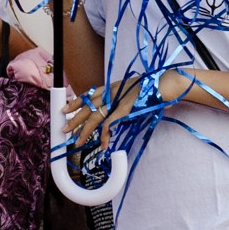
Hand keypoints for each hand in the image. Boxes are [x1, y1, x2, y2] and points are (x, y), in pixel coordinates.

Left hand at [61, 71, 191, 141]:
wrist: (165, 84)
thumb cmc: (152, 90)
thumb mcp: (132, 92)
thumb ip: (122, 100)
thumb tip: (116, 113)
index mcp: (112, 86)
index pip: (88, 94)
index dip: (75, 102)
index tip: (65, 110)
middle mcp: (111, 92)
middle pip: (87, 107)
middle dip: (74, 119)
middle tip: (63, 129)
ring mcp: (117, 100)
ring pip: (94, 117)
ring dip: (83, 131)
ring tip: (76, 142)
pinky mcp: (124, 110)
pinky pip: (109, 124)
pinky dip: (104, 136)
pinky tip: (102, 145)